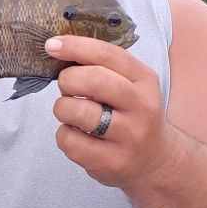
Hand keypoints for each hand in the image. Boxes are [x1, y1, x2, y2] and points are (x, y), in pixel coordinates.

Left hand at [47, 35, 172, 189]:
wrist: (154, 160)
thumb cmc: (132, 115)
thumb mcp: (131, 84)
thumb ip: (102, 66)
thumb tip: (59, 49)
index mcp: (144, 80)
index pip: (107, 55)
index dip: (75, 46)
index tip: (52, 46)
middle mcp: (141, 106)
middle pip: (93, 80)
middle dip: (67, 79)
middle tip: (66, 87)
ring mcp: (128, 136)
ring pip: (78, 112)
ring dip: (62, 108)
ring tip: (71, 112)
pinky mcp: (112, 162)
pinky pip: (70, 141)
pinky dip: (64, 135)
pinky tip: (77, 135)